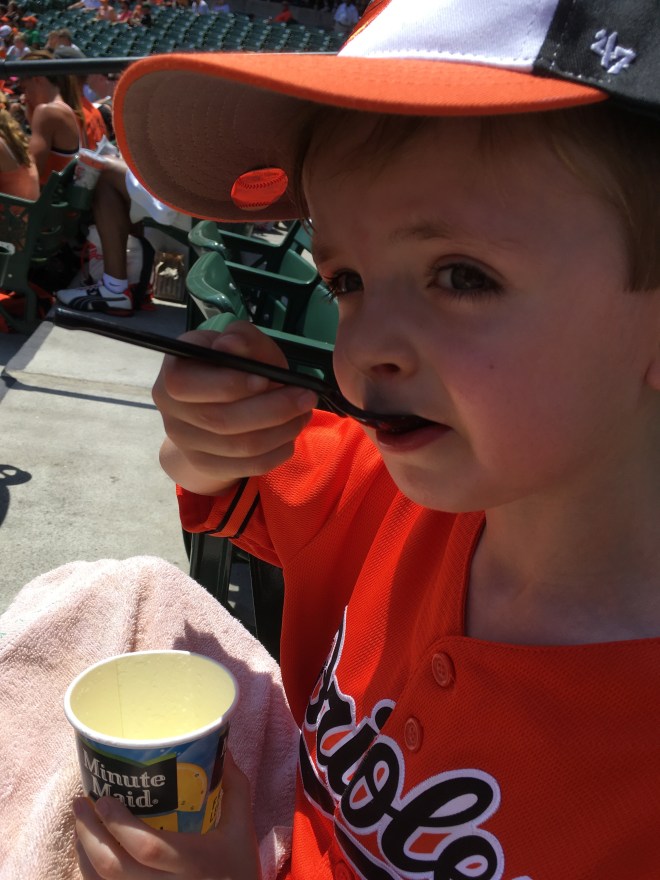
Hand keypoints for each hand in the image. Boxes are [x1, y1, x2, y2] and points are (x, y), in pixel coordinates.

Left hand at [73, 752, 261, 879]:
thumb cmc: (238, 872)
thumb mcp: (241, 830)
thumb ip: (233, 788)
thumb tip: (220, 748)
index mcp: (192, 863)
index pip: (146, 847)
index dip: (118, 824)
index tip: (103, 799)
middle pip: (113, 866)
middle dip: (89, 833)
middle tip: (80, 802)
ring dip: (84, 852)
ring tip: (80, 824)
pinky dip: (89, 873)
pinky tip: (88, 853)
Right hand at [152, 321, 316, 495]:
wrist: (215, 404)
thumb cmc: (232, 367)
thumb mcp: (241, 345)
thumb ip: (242, 338)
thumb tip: (230, 345)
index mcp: (173, 373)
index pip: (187, 385)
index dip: (230, 384)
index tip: (268, 378)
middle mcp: (171, 411)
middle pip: (221, 420)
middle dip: (273, 408)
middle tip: (307, 397)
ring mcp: (186, 443)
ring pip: (241, 446)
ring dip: (282, 430)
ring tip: (304, 413)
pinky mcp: (208, 466)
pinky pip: (249, 466)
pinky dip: (278, 451)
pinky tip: (291, 435)